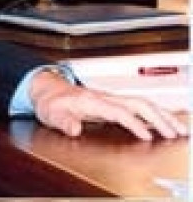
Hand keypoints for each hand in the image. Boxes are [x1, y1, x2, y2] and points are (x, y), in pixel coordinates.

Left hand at [29, 69, 188, 139]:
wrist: (47, 90)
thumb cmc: (51, 102)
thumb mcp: (52, 113)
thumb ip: (63, 121)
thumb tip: (74, 129)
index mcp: (93, 101)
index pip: (119, 111)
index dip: (134, 124)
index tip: (147, 136)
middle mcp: (105, 98)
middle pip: (138, 104)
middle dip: (159, 118)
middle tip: (175, 133)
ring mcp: (110, 100)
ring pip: (142, 103)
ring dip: (162, 115)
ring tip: (179, 129)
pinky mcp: (112, 104)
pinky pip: (138, 107)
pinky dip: (155, 114)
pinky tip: (164, 123)